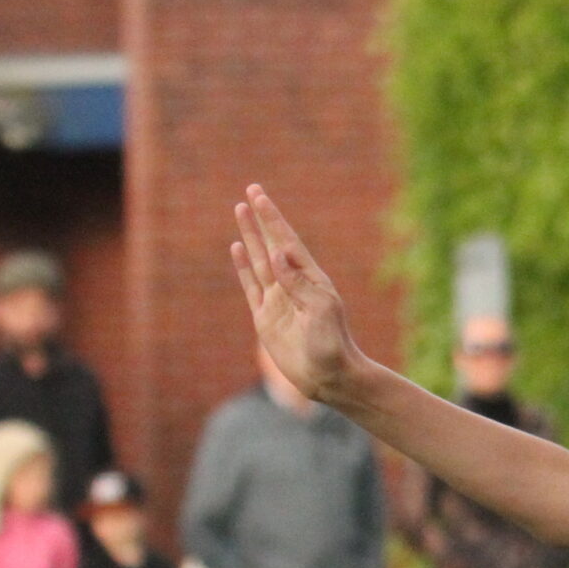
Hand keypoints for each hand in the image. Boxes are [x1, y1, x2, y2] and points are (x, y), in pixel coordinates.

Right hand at [231, 187, 367, 403]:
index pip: (288, 241)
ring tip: (238, 211)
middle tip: (250, 191)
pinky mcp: (265, 317)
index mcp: (312, 279)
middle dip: (261, 219)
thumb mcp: (320, 310)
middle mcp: (293, 284)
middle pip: (272, 243)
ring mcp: (277, 299)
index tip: (260, 196)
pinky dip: (242, 266)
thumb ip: (298, 283)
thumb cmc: (332, 344)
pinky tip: (236, 248)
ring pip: (258, 260)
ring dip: (249, 236)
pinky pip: (250, 285)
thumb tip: (277, 254)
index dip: (273, 219)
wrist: (329, 377)